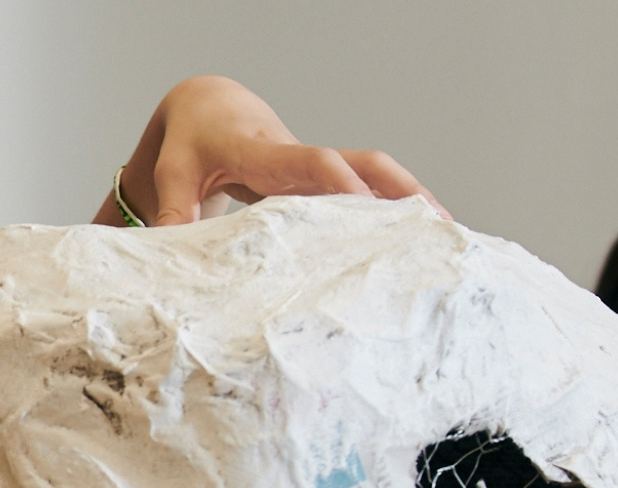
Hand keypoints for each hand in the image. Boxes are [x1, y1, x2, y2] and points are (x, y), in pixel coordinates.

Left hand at [107, 76, 438, 226]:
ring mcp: (318, 168)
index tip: (365, 206)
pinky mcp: (324, 181)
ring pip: (375, 175)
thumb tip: (170, 246)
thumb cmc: (190, 144)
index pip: (309, 160)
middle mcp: (300, 156)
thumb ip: (172, 211)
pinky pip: (367, 189)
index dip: (338, 180)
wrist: (207, 110)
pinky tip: (420, 236)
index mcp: (263, 152)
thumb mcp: (172, 176)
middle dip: (400, 189)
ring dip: (410, 199)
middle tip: (435, 224)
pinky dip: (396, 208)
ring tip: (447, 236)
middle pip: (363, 162)